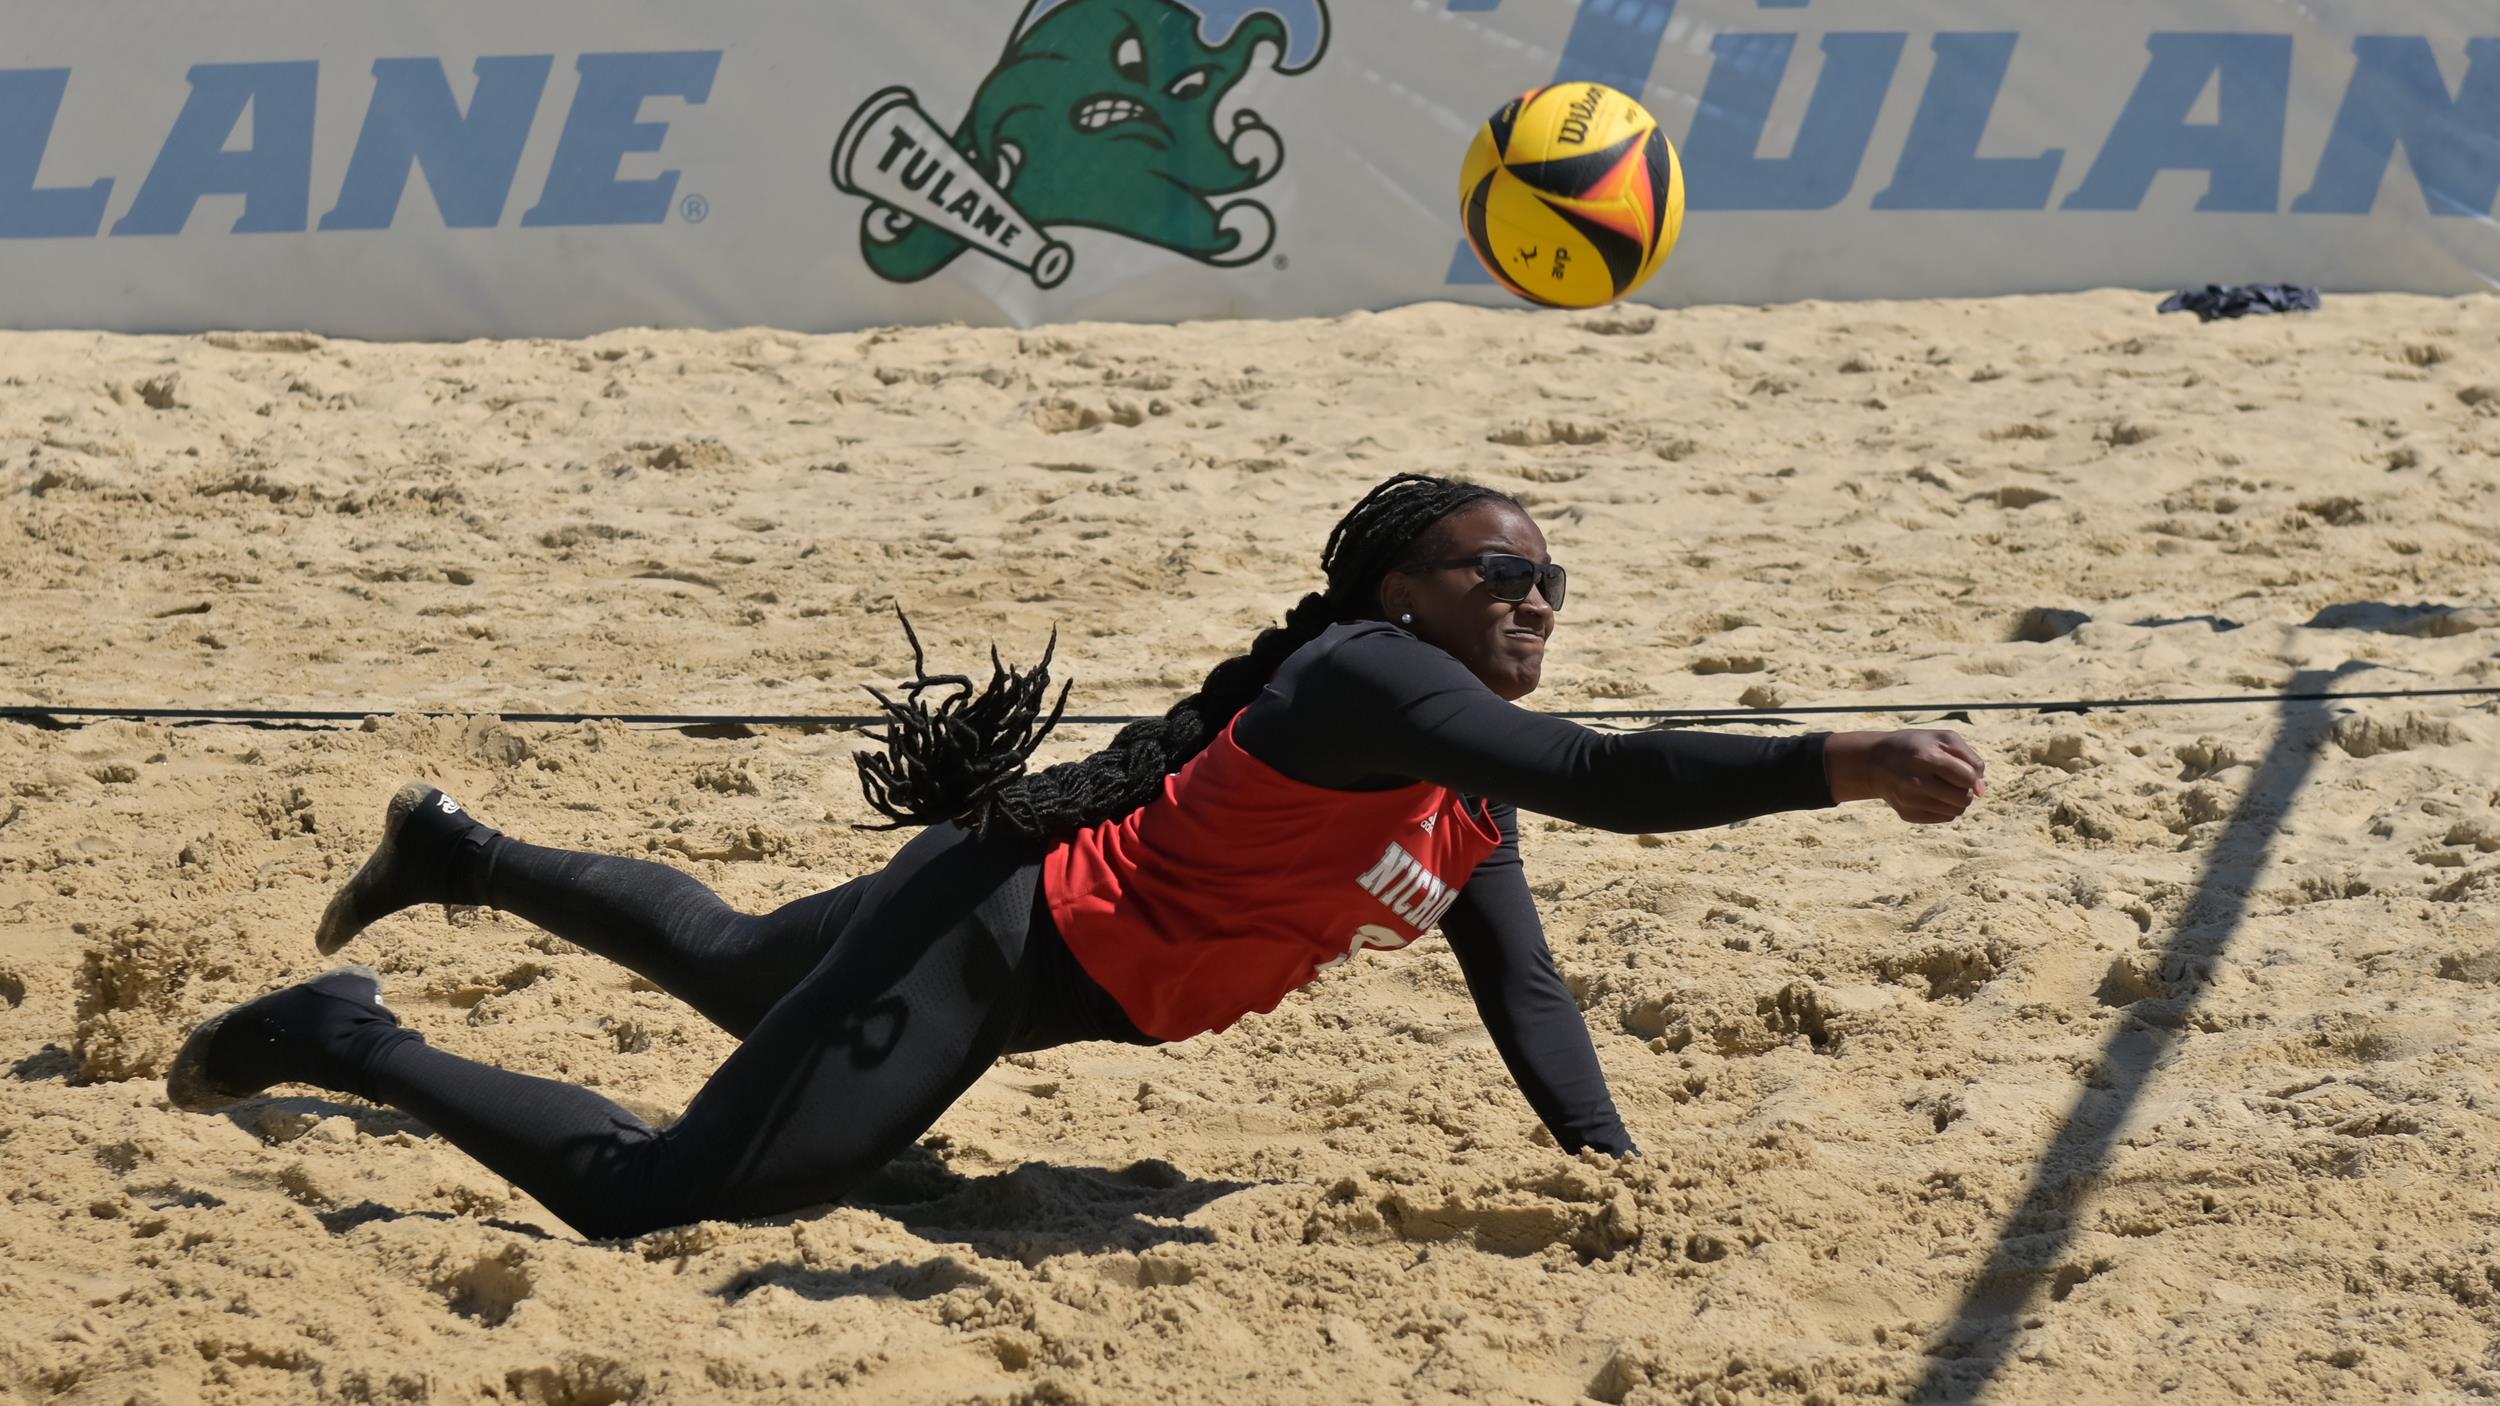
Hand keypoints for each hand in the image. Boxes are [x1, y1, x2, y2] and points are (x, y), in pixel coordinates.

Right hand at [1823, 730, 1985, 823]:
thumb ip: (1970, 759)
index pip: (1967, 778)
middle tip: (1954, 780)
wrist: (1875, 761)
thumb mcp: (1943, 738)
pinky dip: (1944, 808)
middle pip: (1963, 798)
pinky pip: (1943, 818)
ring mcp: (1909, 801)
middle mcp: (1915, 782)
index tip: (1964, 770)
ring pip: (1955, 811)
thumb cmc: (1917, 746)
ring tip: (1944, 787)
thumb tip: (1981, 791)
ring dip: (1956, 800)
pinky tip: (1932, 795)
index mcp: (1925, 758)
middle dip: (1965, 790)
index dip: (1972, 775)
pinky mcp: (1907, 814)